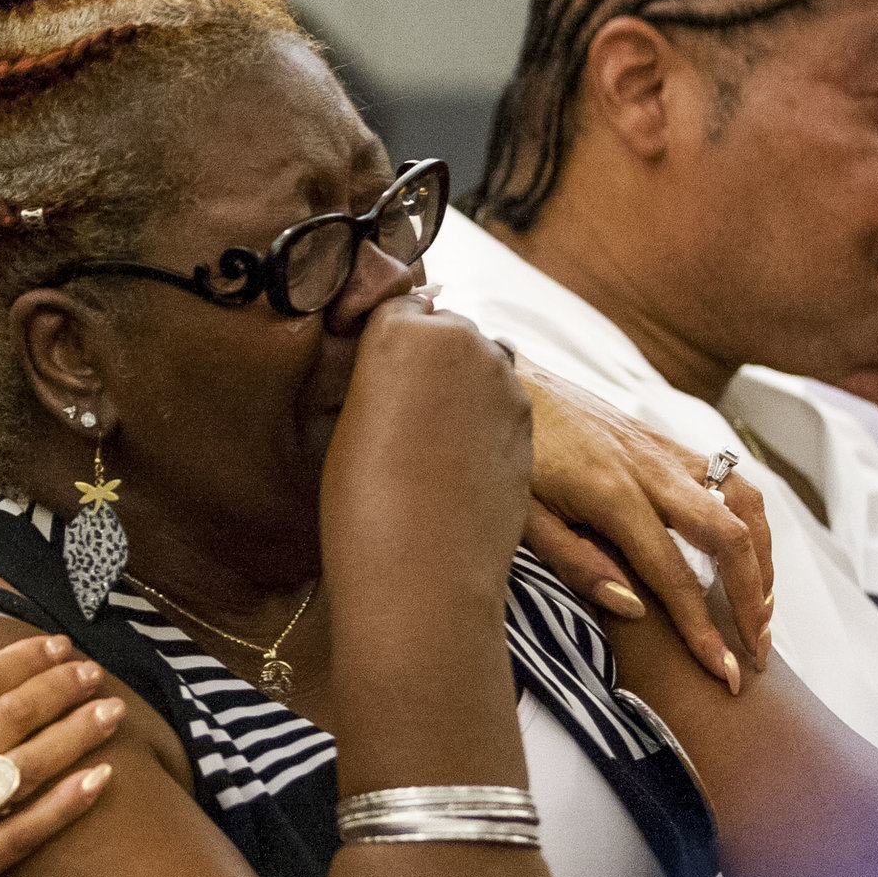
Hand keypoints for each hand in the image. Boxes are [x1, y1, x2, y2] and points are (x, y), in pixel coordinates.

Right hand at [0, 635, 122, 876]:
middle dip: (59, 687)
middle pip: (10, 718)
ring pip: (25, 769)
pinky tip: (98, 780)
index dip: (22, 660)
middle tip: (91, 670)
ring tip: (110, 711)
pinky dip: (64, 806)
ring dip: (75, 734)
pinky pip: (22, 834)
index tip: (54, 645)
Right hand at [320, 296, 530, 606]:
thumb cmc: (365, 502)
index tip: (373, 377)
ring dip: (460, 390)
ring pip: (478, 364)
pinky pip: (499, 402)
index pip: (396, 307)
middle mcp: (461, 340)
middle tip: (400, 415)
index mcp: (403, 329)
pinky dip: (482, 422)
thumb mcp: (350, 421)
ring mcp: (503, 379)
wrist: (422, 569)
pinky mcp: (528, 417)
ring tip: (427, 444)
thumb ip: (382, 375)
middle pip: (444, 329)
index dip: (384, 343)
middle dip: (428, 360)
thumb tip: (401, 369)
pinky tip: (456, 462)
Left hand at [519, 359, 773, 685]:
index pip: (672, 576)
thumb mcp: (521, 517)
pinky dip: (750, 520)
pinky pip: (729, 479)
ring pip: (744, 501)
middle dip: (754, 599)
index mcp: (612, 496)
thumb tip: (633, 608)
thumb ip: (575, 563)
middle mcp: (651, 470)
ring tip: (761, 608)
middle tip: (757, 651)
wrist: (506, 381)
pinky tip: (744, 553)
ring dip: (764, 557)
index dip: (703, 630)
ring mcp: (664, 452)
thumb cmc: (506, 457)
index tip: (726, 675)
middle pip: (731, 536)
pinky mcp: (665, 442)